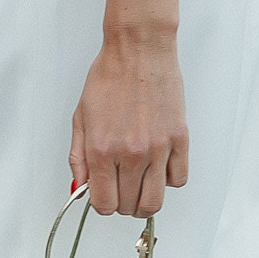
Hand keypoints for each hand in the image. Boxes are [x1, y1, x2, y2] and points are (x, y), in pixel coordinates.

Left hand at [69, 25, 188, 214]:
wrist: (138, 51)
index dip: (103, 206)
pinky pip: (178, 179)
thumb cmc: (109, 78)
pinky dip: (168, 180)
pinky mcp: (180, 139)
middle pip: (130, 206)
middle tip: (122, 190)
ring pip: (155, 201)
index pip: (104, 204)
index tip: (104, 197)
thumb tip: (81, 188)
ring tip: (140, 186)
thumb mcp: (81, 118)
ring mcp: (158, 148)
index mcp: (102, 149)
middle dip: (123, 204)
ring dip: (145, 201)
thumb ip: (78, 158)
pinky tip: (159, 167)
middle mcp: (131, 153)